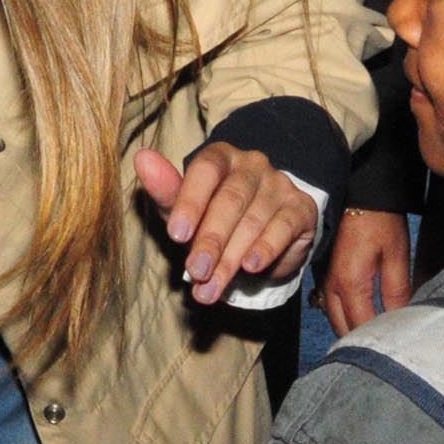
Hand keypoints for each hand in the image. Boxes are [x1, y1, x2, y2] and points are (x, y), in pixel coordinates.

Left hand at [136, 145, 320, 304]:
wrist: (261, 234)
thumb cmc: (212, 216)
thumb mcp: (185, 208)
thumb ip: (165, 189)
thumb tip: (142, 158)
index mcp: (220, 156)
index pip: (205, 170)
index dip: (191, 202)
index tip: (177, 235)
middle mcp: (252, 164)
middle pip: (231, 199)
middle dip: (211, 240)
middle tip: (196, 271)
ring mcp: (279, 184)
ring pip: (254, 220)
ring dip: (231, 258)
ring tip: (212, 287)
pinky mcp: (301, 207)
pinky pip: (283, 228)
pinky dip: (266, 249)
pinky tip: (250, 267)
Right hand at [320, 206, 414, 336]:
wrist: (357, 191)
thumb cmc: (380, 220)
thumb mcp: (397, 255)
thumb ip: (397, 292)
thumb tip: (402, 321)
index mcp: (350, 284)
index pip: (362, 328)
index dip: (380, 341)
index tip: (398, 347)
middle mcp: (331, 286)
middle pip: (343, 329)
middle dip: (362, 340)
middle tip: (387, 345)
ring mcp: (323, 280)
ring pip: (334, 318)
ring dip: (351, 329)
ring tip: (375, 335)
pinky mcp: (323, 273)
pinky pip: (330, 305)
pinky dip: (344, 315)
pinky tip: (361, 315)